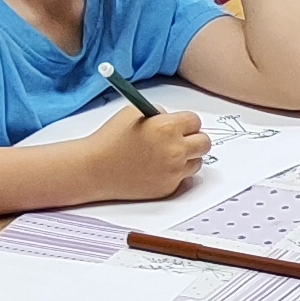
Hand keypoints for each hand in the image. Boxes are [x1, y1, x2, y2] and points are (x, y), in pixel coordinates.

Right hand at [78, 107, 213, 201]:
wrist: (95, 169)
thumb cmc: (110, 139)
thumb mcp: (134, 112)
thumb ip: (160, 113)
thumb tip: (176, 120)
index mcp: (167, 127)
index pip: (196, 121)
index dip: (186, 122)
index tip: (180, 125)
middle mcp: (175, 150)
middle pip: (204, 143)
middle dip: (194, 139)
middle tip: (181, 140)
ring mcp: (173, 172)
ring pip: (197, 162)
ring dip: (187, 157)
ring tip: (166, 155)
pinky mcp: (168, 188)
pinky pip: (183, 178)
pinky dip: (175, 173)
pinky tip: (156, 168)